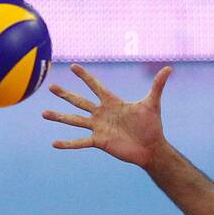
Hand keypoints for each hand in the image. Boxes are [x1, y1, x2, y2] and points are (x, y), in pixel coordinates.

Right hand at [42, 64, 170, 167]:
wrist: (151, 148)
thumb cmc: (152, 126)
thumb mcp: (152, 103)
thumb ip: (158, 85)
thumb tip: (170, 68)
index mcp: (112, 102)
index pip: (95, 86)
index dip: (85, 77)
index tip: (73, 66)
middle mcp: (102, 113)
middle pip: (80, 101)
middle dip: (66, 94)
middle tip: (51, 86)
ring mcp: (98, 127)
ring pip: (75, 120)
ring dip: (60, 117)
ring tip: (43, 113)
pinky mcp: (99, 142)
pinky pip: (80, 142)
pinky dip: (68, 143)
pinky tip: (54, 144)